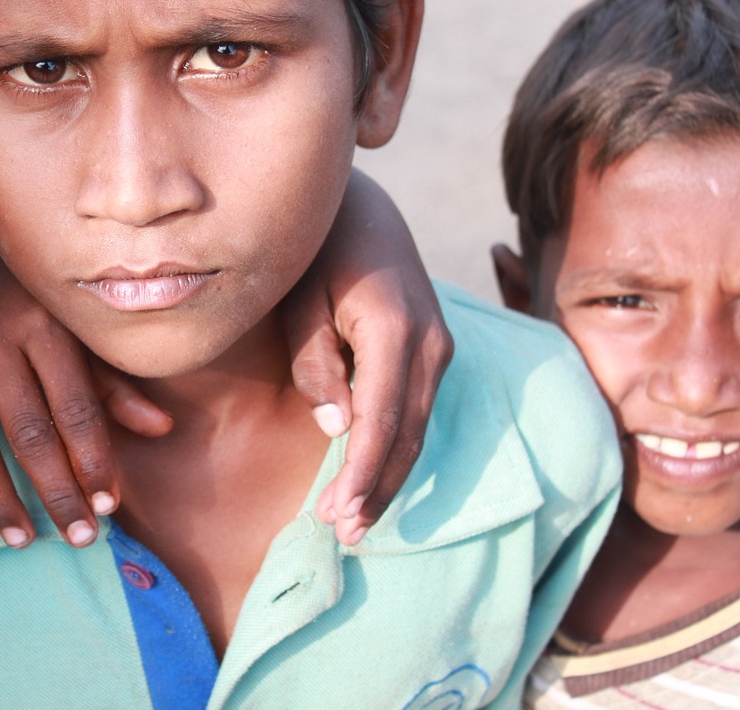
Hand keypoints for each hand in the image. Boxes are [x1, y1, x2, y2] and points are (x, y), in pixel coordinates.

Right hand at [0, 209, 171, 548]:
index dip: (93, 462)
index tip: (109, 508)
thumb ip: (114, 380)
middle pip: (28, 433)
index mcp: (44, 323)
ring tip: (24, 537)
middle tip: (79, 538)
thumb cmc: (41, 294)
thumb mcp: (81, 325)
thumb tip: (161, 429)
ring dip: (0, 498)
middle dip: (56, 493)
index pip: (74, 408)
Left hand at [282, 169, 452, 544]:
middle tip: (343, 533)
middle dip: (376, 488)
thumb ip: (315, 360)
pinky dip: (395, 448)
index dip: (361, 472)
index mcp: (393, 327)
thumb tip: (336, 426)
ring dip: (388, 476)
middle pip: (407, 434)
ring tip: (353, 520)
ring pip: (417, 428)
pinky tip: (370, 477)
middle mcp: (429, 341)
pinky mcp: (433, 350)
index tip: (339, 514)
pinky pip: (417, 411)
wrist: (363, 206)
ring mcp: (438, 346)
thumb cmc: (319, 251)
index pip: (381, 419)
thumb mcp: (301, 299)